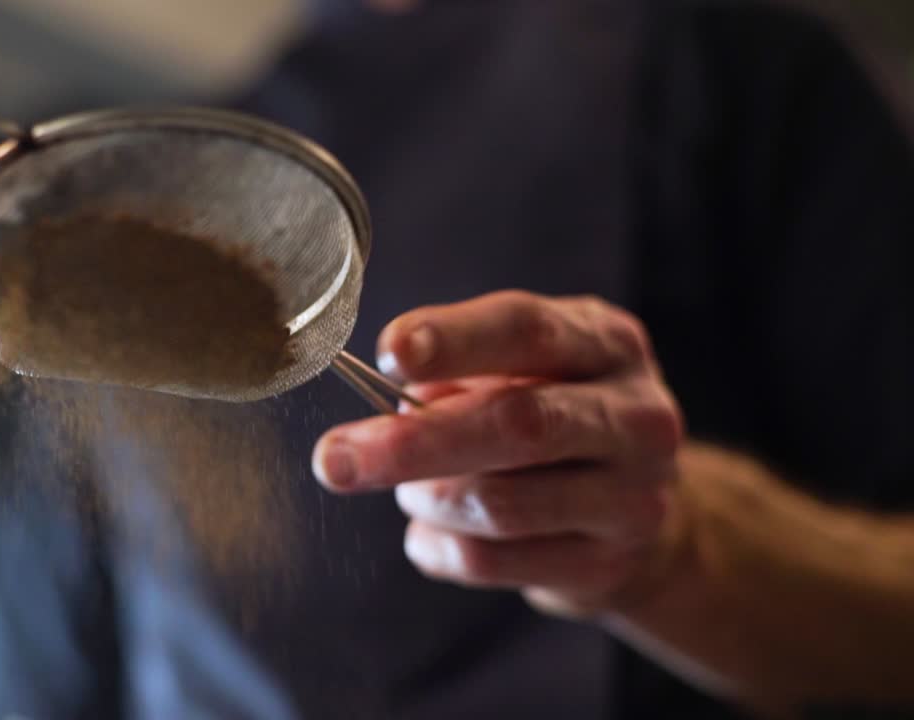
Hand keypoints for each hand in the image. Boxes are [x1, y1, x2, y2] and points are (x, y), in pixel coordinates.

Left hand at [312, 291, 684, 614]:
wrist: (634, 508)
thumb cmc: (552, 415)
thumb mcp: (522, 370)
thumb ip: (459, 375)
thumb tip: (388, 406)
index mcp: (605, 343)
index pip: (526, 330)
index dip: (453, 339)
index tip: (388, 353)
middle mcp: (634, 416)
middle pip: (516, 425)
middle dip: (413, 443)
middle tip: (334, 458)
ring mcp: (631, 498)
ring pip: (497, 505)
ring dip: (425, 498)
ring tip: (408, 489)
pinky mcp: (606, 565)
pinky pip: (492, 563)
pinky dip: (437, 546)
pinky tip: (430, 531)